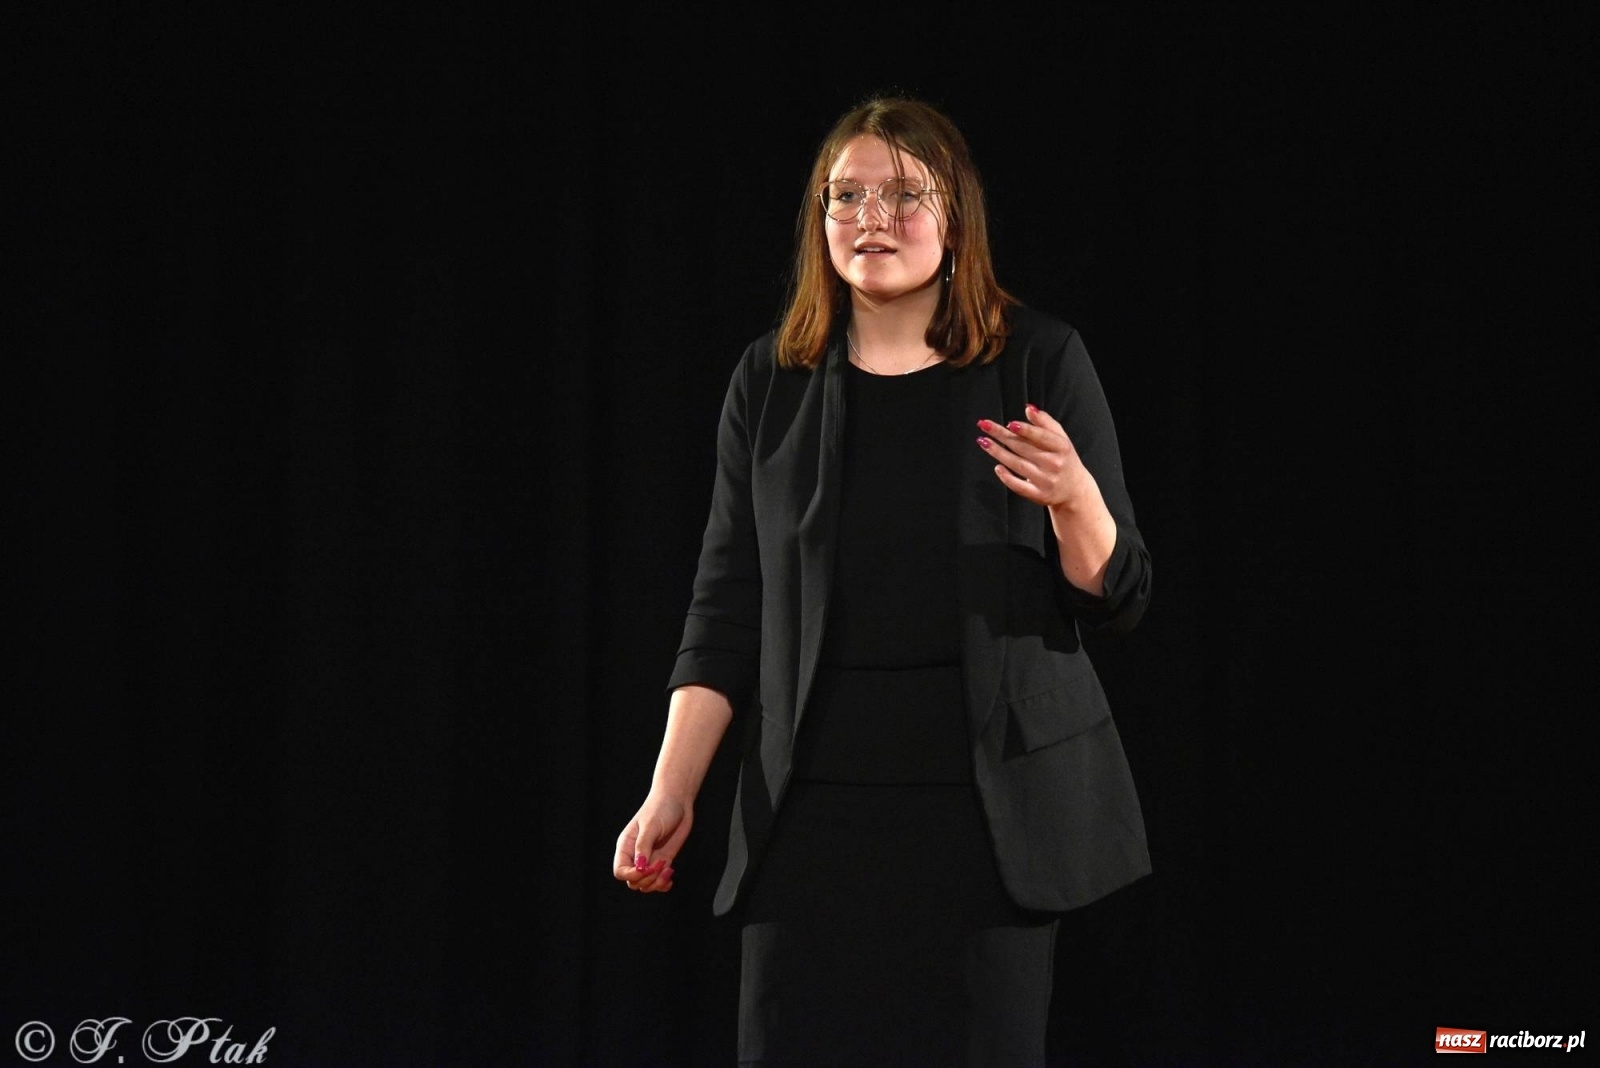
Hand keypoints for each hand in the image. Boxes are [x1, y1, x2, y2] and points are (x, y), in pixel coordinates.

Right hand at [613, 794, 690, 892]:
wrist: (677, 801)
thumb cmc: (661, 808)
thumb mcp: (650, 826)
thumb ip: (643, 847)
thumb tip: (639, 868)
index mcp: (626, 846)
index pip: (620, 872)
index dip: (632, 876)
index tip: (648, 868)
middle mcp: (635, 856)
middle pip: (632, 882)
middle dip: (647, 879)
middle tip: (661, 863)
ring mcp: (649, 860)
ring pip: (645, 885)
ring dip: (656, 883)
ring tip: (667, 869)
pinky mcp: (663, 861)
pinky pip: (658, 882)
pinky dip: (663, 884)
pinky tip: (670, 875)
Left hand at [976, 404, 1098, 512]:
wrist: (1075, 490)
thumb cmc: (1065, 459)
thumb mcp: (1061, 438)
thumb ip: (1045, 422)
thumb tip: (1028, 409)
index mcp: (1062, 447)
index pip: (1042, 436)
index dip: (1025, 430)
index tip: (1009, 424)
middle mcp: (1054, 464)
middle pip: (1024, 448)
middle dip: (1002, 436)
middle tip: (984, 426)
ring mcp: (1046, 481)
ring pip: (1018, 465)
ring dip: (998, 453)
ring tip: (983, 441)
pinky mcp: (1039, 495)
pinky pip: (1020, 487)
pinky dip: (1007, 478)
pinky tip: (997, 467)